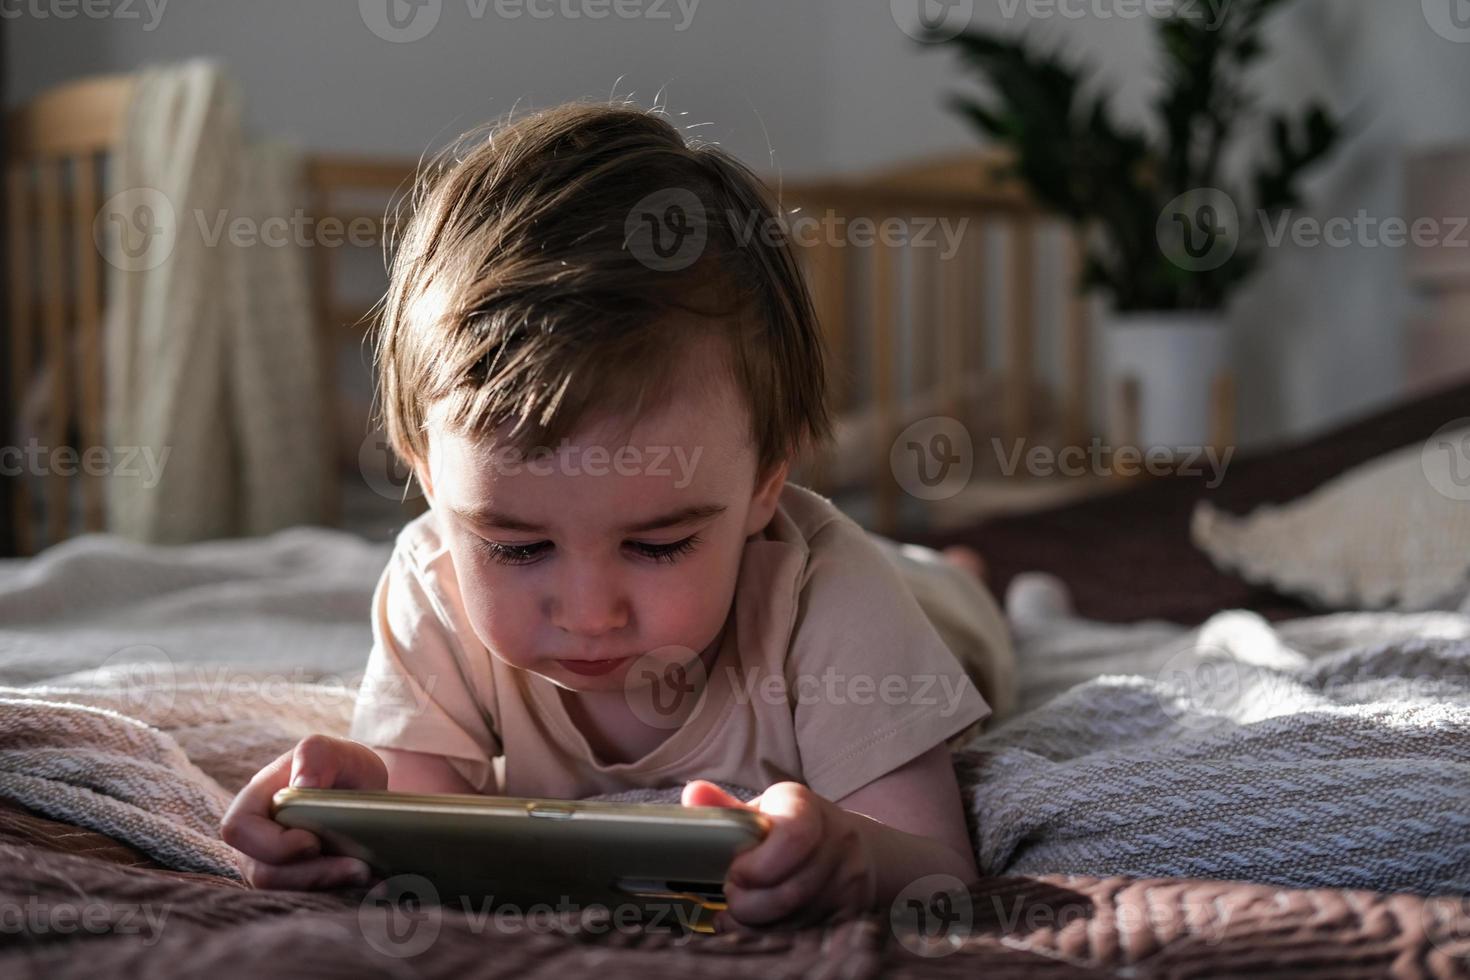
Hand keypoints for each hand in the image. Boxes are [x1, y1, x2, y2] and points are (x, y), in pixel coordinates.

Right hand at [220, 734, 387, 889]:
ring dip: (330, 887)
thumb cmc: (339, 766)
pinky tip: (375, 883)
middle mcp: (255, 842)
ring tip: (370, 874)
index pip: (239, 830)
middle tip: (359, 868)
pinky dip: (343, 893)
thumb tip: (301, 786)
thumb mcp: (333, 750)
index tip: (313, 842)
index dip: (272, 844)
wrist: (360, 792)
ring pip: (288, 892)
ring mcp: (273, 867)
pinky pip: (311, 899)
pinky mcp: (299, 885)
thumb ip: (315, 756)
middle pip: (263, 873)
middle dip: (311, 875)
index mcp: (253, 804)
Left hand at [682, 780, 875, 928]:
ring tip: (740, 911)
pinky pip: (807, 935)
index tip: (734, 872)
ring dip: (757, 924)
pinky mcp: (850, 913)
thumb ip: (726, 809)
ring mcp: (847, 882)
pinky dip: (774, 936)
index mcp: (806, 809)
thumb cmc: (798, 829)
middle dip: (748, 904)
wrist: (860, 851)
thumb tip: (692, 795)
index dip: (757, 865)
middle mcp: (835, 843)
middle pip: (788, 892)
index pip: (792, 837)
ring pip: (795, 920)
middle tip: (731, 896)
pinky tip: (756, 928)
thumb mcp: (767, 812)